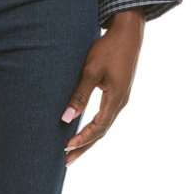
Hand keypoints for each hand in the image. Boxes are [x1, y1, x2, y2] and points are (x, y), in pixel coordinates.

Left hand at [61, 7, 144, 165]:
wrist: (128, 32)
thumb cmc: (108, 49)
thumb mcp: (91, 70)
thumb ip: (80, 94)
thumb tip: (66, 117)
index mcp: (116, 100)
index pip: (98, 128)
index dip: (82, 140)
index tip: (66, 148)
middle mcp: (120, 102)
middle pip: (101, 132)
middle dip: (85, 146)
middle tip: (67, 161)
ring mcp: (121, 97)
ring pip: (104, 124)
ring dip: (89, 137)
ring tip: (74, 149)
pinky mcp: (118, 91)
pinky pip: (106, 115)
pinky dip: (95, 126)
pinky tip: (85, 127)